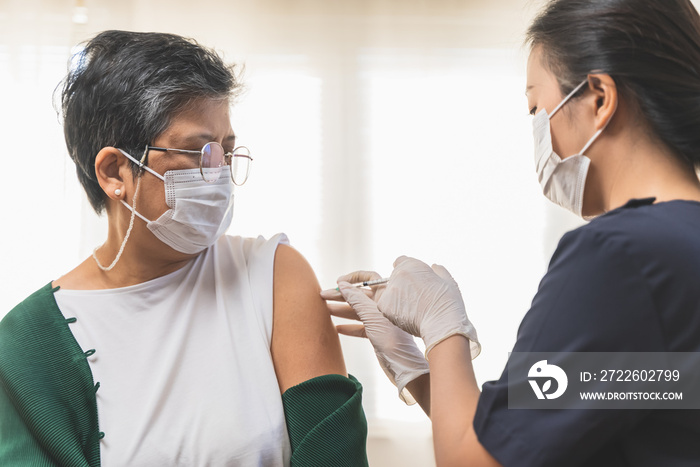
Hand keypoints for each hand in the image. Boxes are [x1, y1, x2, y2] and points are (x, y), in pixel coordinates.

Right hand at [321, 270, 429, 403]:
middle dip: (341, 295)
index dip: (353, 278)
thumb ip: (356, 299)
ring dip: (341, 310)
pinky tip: (337, 328)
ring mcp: (379, 320)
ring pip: (357, 311)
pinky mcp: (376, 333)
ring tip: (326, 309)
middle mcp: (383, 305)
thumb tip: (343, 286)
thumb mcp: (371, 315)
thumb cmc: (392, 337)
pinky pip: (359, 327)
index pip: (369, 278)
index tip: (338, 282)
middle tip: (323, 296)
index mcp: (386, 295)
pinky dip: (348, 327)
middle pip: (359, 295)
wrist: (402, 363)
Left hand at [378, 256, 480, 358]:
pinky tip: (407, 316)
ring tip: (413, 310)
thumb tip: (434, 266)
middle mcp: (398, 274)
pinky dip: (393, 311)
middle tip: (416, 299)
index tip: (413, 280)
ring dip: (397, 298)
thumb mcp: (448, 281)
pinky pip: (385, 306)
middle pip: (395, 277)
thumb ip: (439, 271)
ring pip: (390, 292)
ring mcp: (390, 290)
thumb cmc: (448, 304)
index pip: (401, 261)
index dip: (407, 270)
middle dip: (403, 285)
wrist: (441, 324)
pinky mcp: (384, 305)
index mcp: (413, 265)